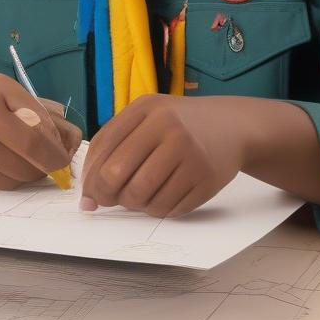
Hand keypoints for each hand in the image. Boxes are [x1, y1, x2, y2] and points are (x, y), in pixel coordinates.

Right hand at [0, 71, 81, 190]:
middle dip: (54, 163)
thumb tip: (67, 134)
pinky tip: (16, 170)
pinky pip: (2, 181)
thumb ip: (30, 105)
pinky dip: (16, 180)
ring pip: (20, 171)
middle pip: (34, 150)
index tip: (65, 148)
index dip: (60, 141)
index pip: (42, 122)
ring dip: (35, 174)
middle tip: (58, 164)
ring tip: (36, 166)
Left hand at [80, 95, 246, 217]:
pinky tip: (162, 197)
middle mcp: (169, 128)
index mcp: (146, 109)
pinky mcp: (206, 180)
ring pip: (142, 197)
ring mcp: (190, 154)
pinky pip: (168, 209)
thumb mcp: (145, 119)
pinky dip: (157, 210)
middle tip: (111, 200)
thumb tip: (87, 199)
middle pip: (118, 176)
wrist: (232, 126)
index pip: (103, 150)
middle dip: (107, 195)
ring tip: (140, 196)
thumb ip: (111, 149)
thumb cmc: (177, 125)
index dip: (91, 179)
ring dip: (134, 205)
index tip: (91, 194)